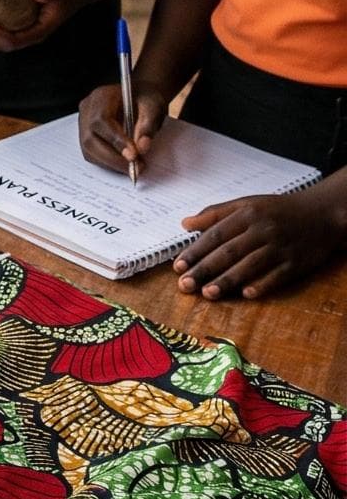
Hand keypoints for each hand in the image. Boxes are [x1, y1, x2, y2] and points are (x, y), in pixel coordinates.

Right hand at [79, 81, 168, 174]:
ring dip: (111, 163)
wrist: (139, 98)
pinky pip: (92, 154)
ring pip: (89, 150)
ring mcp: (83, 124)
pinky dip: (108, 163)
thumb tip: (142, 147)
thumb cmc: (145, 99)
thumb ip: (148, 126)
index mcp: (101, 96)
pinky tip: (124, 164)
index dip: (115, 140)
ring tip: (134, 167)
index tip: (133, 155)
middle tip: (135, 167)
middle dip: (113, 158)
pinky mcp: (86, 136)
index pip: (101, 120)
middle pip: (90, 139)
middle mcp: (87, 110)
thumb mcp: (154, 107)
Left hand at [173, 187, 343, 300]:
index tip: (178, 266)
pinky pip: (277, 276)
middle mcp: (262, 230)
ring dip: (227, 280)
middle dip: (205, 269)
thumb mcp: (247, 204)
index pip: (216, 234)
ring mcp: (280, 247)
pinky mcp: (295, 262)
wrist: (320, 213)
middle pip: (229, 252)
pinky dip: (262, 284)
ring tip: (207, 293)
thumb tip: (185, 223)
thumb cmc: (278, 210)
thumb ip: (216, 213)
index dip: (195, 251)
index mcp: (248, 213)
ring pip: (250, 265)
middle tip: (185, 285)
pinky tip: (246, 294)